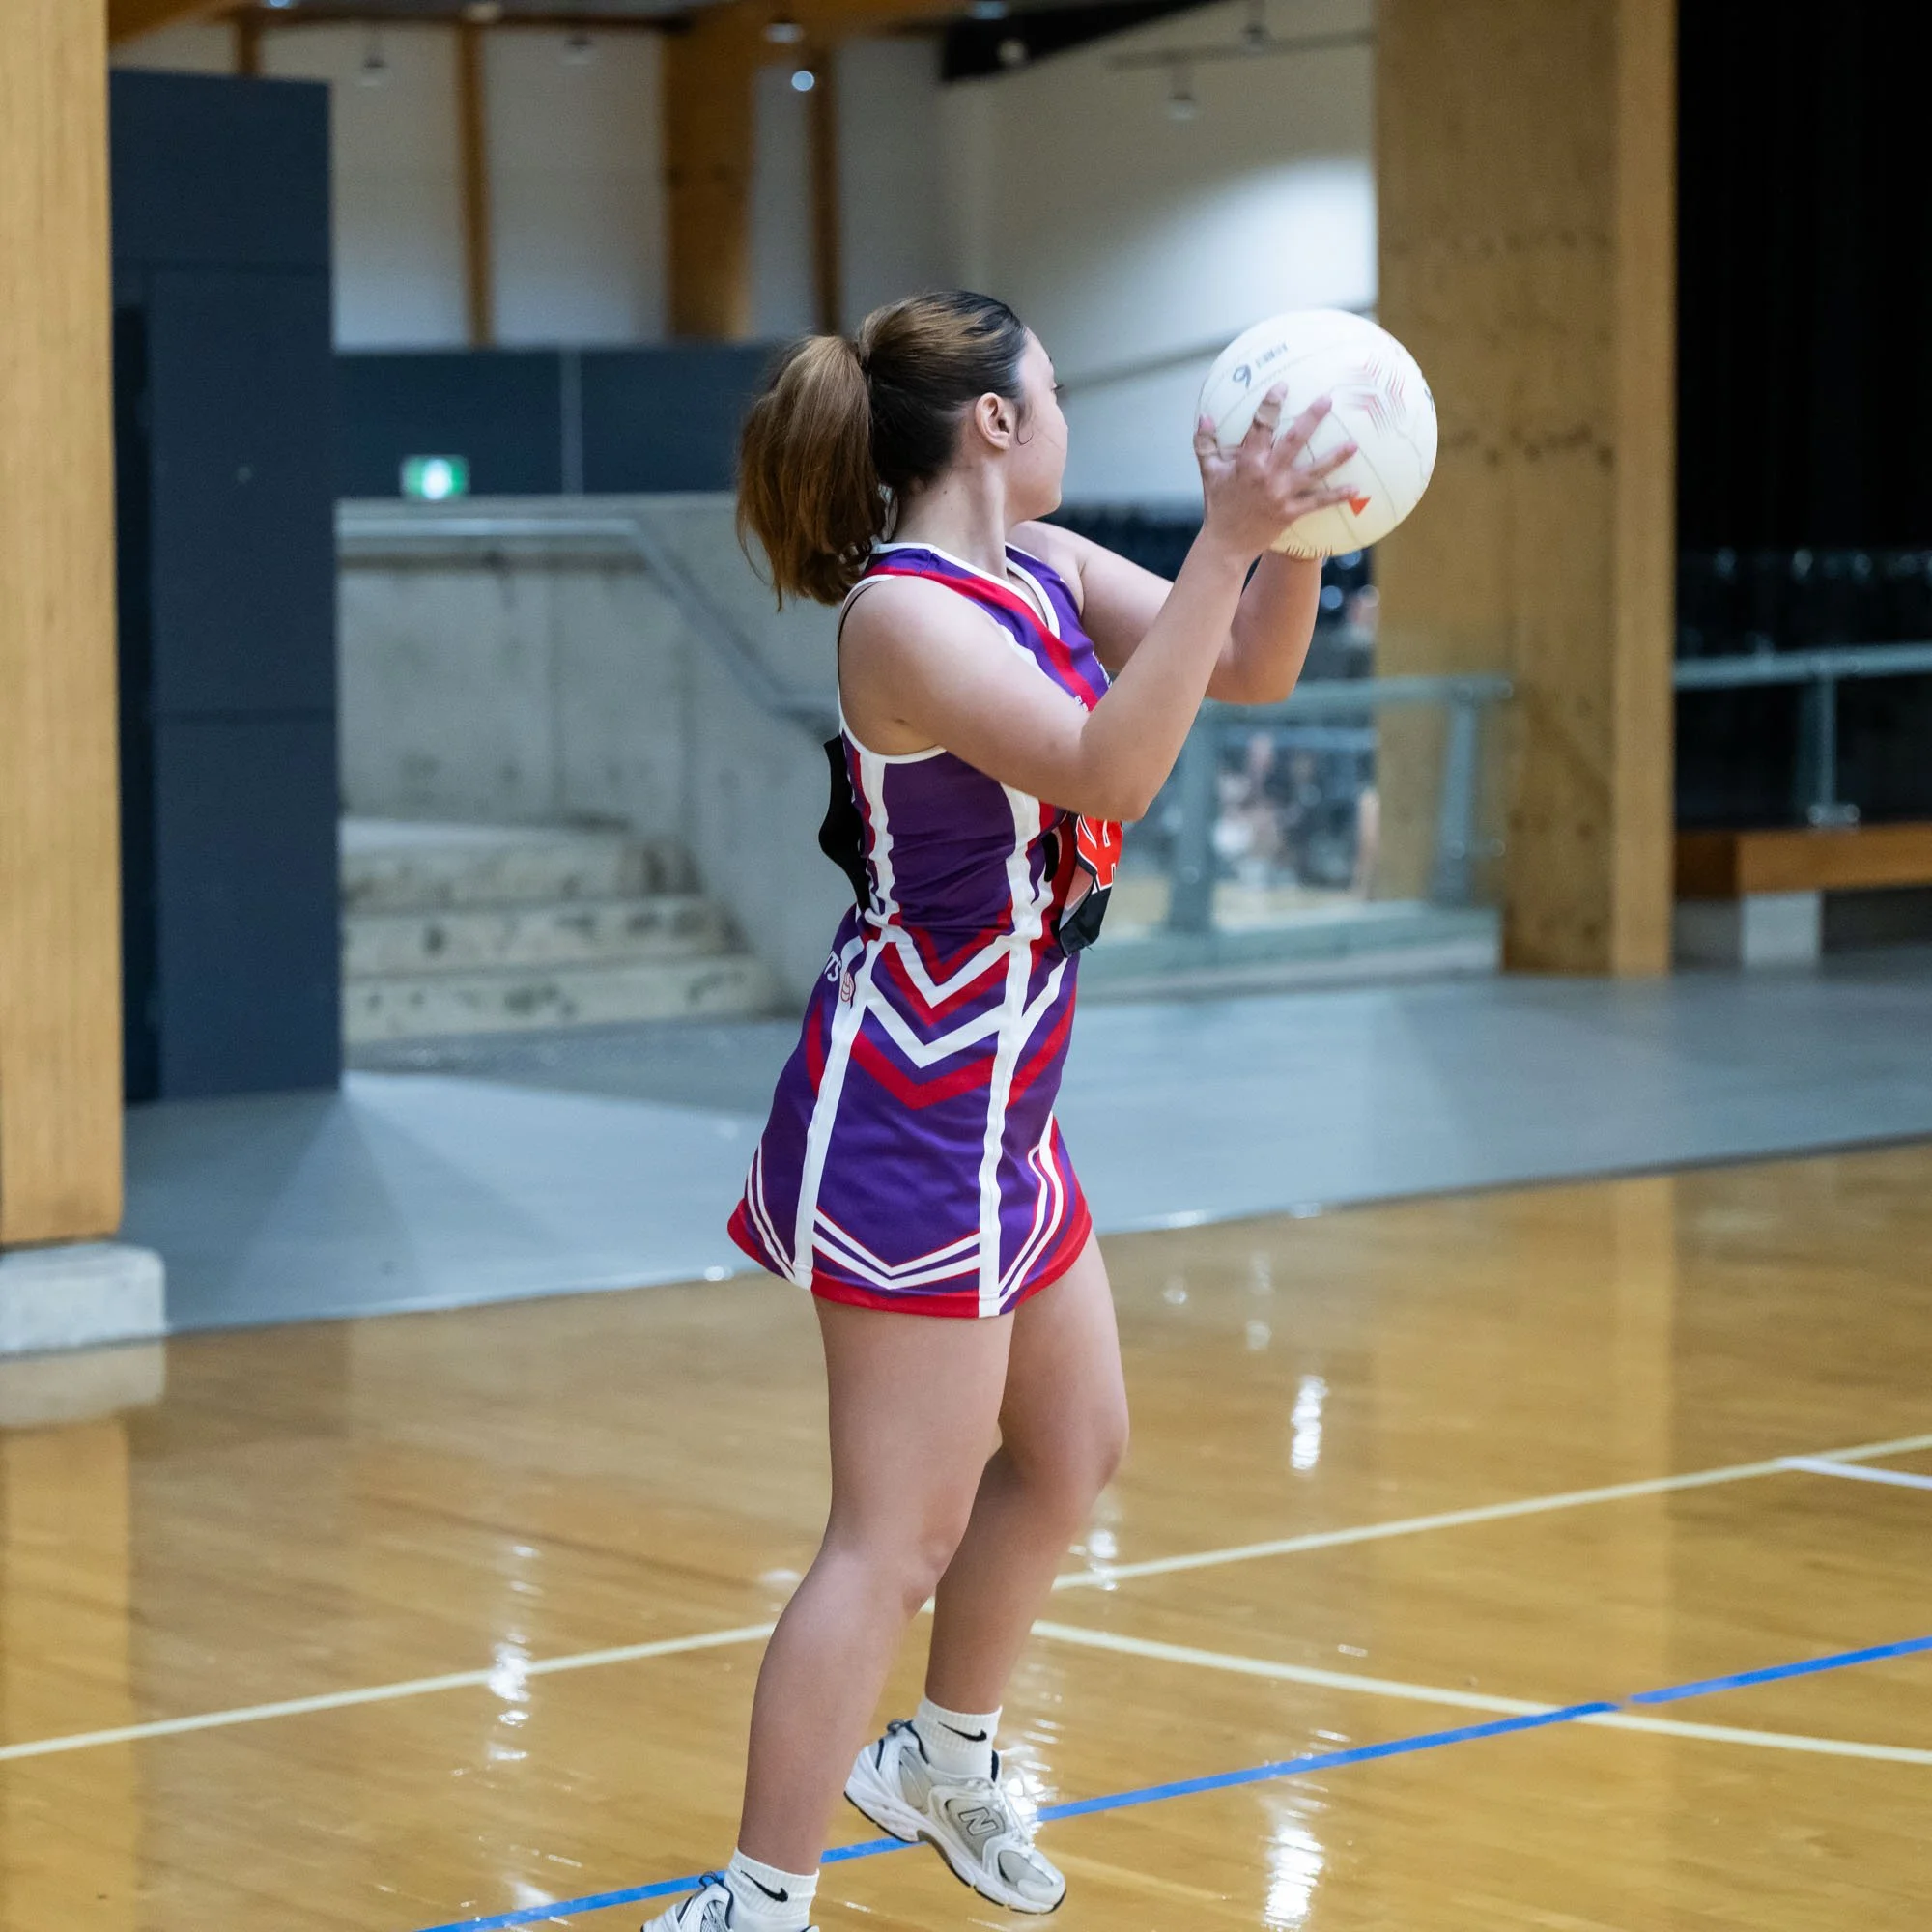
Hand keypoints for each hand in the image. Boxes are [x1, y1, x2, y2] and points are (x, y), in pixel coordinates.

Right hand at [1194, 388, 1358, 559]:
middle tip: (1327, 399)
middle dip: (1311, 419)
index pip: (1261, 427)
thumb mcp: (1208, 472)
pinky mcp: (1291, 512)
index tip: (1282, 386)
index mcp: (1248, 463)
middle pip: (1294, 441)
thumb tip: (1204, 414)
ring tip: (1354, 444)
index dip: (1271, 404)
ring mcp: (1282, 494)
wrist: (1226, 545)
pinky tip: (1356, 488)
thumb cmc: (1218, 505)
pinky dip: (1337, 496)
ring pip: (1313, 472)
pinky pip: (1317, 502)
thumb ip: (1205, 443)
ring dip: (1335, 458)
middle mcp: (1268, 475)